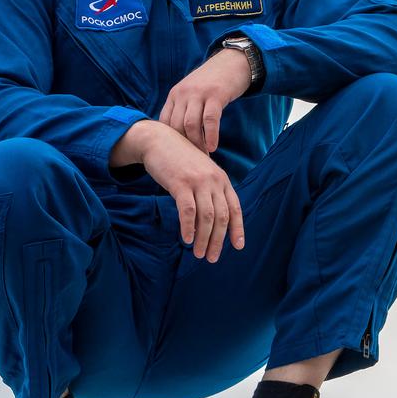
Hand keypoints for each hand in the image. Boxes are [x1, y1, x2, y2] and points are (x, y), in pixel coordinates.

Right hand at [110, 120, 243, 261]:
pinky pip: (188, 211)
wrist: (158, 140)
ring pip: (207, 217)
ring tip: (199, 254)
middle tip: (211, 257)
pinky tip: (187, 239)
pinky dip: (188, 227)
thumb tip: (211, 220)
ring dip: (204, 239)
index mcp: (222, 179)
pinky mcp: (180, 183)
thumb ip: (209, 190)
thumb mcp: (202, 171)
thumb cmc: (179, 160)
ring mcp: (198, 181)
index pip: (235, 208)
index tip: (238, 246)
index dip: (238, 229)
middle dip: (218, 240)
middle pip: (222, 216)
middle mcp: (214, 180)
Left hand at [159, 48, 250, 152]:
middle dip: (183, 146)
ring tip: (204, 156)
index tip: (178, 154)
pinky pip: (210, 119)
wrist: (232, 62)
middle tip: (192, 160)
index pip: (164, 122)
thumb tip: (179, 138)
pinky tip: (213, 147)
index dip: (170, 141)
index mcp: (174, 95)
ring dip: (197, 143)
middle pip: (176, 125)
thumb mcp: (191, 93)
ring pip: (191, 124)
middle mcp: (183, 94)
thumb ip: (183, 110)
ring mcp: (198, 93)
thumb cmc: (212, 83)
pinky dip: (210, 135)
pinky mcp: (215, 94)